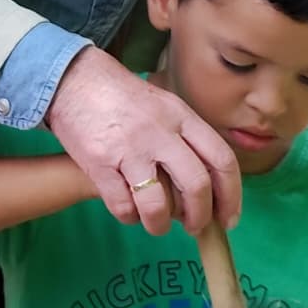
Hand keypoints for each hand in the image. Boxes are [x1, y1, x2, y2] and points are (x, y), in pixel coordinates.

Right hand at [45, 46, 240, 236]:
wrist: (76, 80)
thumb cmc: (124, 98)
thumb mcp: (166, 106)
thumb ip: (188, 139)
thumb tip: (206, 188)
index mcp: (182, 117)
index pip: (222, 159)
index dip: (231, 196)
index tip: (228, 218)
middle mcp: (160, 133)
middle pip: (196, 185)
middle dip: (200, 216)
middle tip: (194, 227)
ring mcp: (129, 150)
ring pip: (158, 205)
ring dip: (161, 225)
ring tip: (156, 225)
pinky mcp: (99, 164)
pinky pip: (122, 206)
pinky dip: (129, 217)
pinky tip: (129, 210)